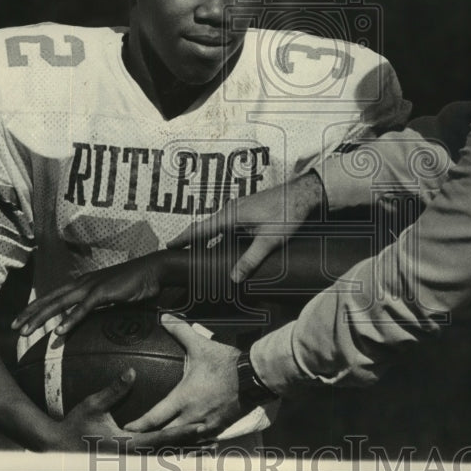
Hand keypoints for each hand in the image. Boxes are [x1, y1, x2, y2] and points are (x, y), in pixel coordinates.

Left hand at [12, 252, 176, 336]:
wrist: (153, 270)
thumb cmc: (134, 284)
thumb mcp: (111, 297)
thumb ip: (98, 307)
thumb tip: (90, 321)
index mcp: (82, 284)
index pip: (53, 296)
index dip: (35, 308)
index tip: (21, 320)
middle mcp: (82, 283)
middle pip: (50, 299)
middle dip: (30, 313)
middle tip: (13, 327)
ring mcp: (92, 286)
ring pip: (60, 304)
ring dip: (42, 318)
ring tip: (27, 332)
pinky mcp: (104, 292)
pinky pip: (84, 308)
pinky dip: (71, 320)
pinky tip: (60, 332)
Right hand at [45, 367, 206, 452]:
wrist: (57, 450)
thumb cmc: (73, 426)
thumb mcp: (92, 406)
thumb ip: (113, 390)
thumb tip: (131, 372)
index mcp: (127, 445)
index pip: (161, 439)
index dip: (182, 433)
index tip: (201, 426)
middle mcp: (131, 456)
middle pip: (167, 453)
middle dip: (190, 447)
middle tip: (214, 442)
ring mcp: (128, 461)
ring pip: (162, 459)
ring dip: (184, 453)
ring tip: (207, 447)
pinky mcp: (126, 460)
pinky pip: (151, 459)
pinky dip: (168, 455)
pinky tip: (181, 451)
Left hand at [125, 314, 242, 437]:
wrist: (253, 376)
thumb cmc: (225, 363)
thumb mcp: (201, 345)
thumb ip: (180, 331)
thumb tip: (164, 317)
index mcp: (184, 398)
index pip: (155, 417)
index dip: (139, 425)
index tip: (127, 428)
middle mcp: (192, 416)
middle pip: (165, 434)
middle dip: (152, 437)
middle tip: (140, 438)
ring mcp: (206, 424)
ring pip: (182, 439)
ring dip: (172, 439)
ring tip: (161, 440)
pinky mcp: (219, 426)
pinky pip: (200, 439)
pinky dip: (191, 439)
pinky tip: (187, 437)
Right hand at [167, 171, 324, 282]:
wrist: (302, 193)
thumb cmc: (287, 213)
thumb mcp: (269, 240)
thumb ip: (250, 259)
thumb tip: (233, 277)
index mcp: (231, 215)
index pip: (201, 229)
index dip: (184, 238)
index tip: (168, 245)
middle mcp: (231, 209)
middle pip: (206, 227)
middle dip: (192, 240)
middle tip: (180, 253)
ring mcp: (239, 208)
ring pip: (217, 226)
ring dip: (208, 238)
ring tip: (199, 253)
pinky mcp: (247, 209)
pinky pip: (227, 224)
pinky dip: (220, 235)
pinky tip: (225, 245)